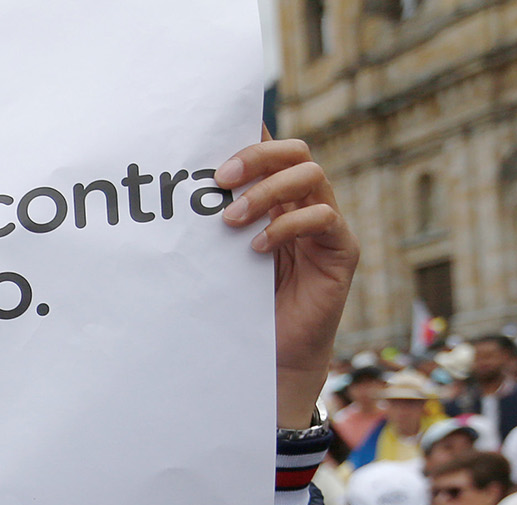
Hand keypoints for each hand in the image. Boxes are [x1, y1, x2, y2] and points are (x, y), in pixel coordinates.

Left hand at [215, 139, 359, 427]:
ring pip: (311, 176)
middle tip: (219, 180)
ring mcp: (325, 225)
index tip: (213, 140)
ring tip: (232, 219)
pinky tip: (258, 248)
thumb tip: (176, 194)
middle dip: (257, 157)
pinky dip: (288, 226)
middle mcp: (303, 203)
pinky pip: (323, 217)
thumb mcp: (220, 257)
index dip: (250, 136)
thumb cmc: (241, 304)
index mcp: (275, 198)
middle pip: (295, 152)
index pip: (270, 151)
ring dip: (268, 190)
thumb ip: (212, 224)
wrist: (273, 356)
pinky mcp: (340, 250)